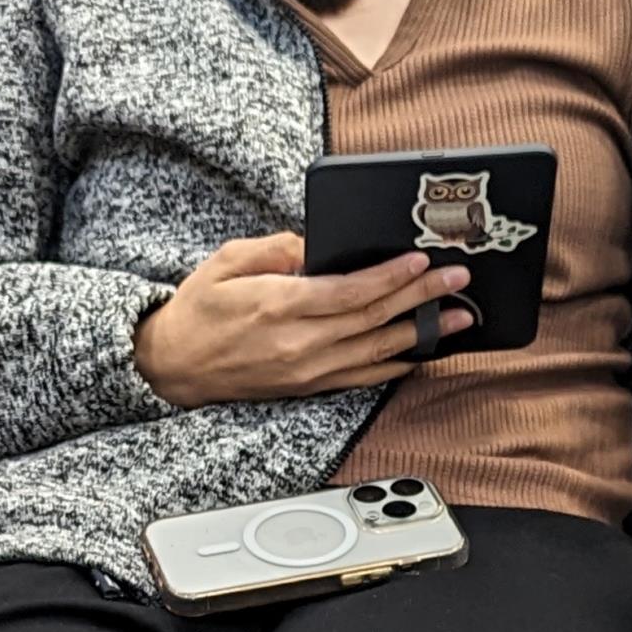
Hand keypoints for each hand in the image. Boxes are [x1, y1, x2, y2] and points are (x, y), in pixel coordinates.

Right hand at [135, 234, 474, 407]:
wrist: (173, 366)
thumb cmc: (198, 310)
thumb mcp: (228, 262)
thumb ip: (278, 249)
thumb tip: (320, 245)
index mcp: (278, 308)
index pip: (349, 293)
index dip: (390, 278)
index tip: (422, 261)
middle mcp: (298, 345)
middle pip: (373, 320)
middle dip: (421, 298)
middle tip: (458, 280)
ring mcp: (307, 371)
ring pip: (377, 352)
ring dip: (423, 333)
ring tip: (459, 317)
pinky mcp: (308, 387)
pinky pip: (363, 378)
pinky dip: (397, 365)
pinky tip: (423, 351)